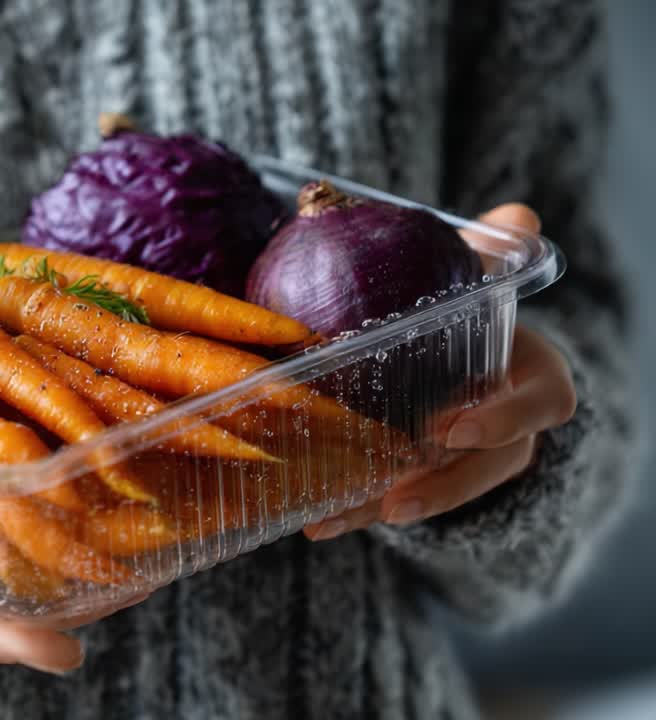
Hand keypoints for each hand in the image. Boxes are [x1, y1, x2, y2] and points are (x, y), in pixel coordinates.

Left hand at [304, 204, 576, 540]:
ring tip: (337, 516)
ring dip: (388, 507)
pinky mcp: (423, 479)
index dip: (504, 420)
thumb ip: (491, 252)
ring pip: (437, 494)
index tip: (453, 427)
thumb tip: (520, 217)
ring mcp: (465, 461)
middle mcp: (505, 427)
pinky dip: (355, 514)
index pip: (545, 404)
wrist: (447, 353)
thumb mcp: (476, 279)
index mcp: (530, 376)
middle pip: (488, 468)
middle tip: (395, 494)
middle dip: (442, 486)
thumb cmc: (465, 312)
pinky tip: (314, 523)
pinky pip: (394, 502)